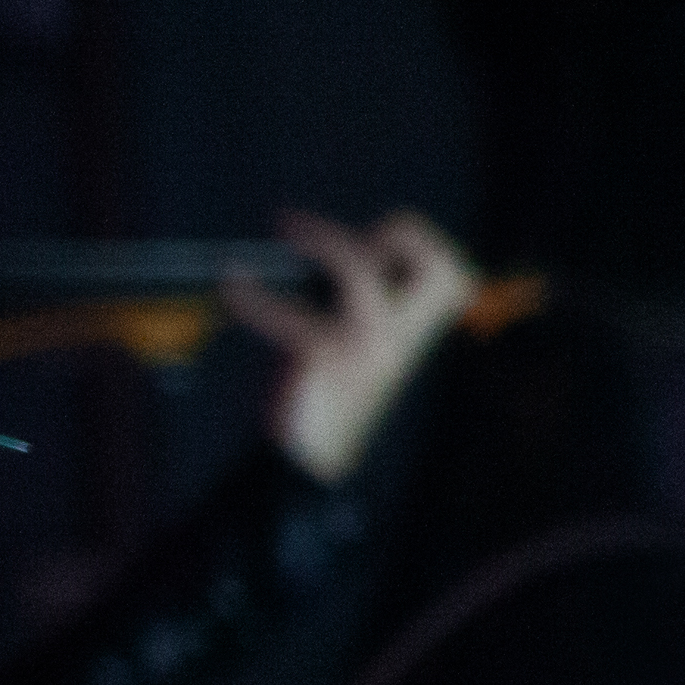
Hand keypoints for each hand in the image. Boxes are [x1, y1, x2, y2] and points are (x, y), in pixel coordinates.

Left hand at [224, 209, 476, 482]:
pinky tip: (233, 284)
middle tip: (360, 231)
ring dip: (321, 238)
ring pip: (359, 270)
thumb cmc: (320, 393)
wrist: (306, 459)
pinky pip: (291, 311)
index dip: (420, 241)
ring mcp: (367, 349)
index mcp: (410, 336)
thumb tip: (331, 244)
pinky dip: (254, 295)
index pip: (452, 276)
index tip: (370, 234)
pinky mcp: (326, 358)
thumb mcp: (351, 342)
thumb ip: (353, 300)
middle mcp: (399, 341)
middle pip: (444, 271)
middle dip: (400, 231)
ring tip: (285, 224)